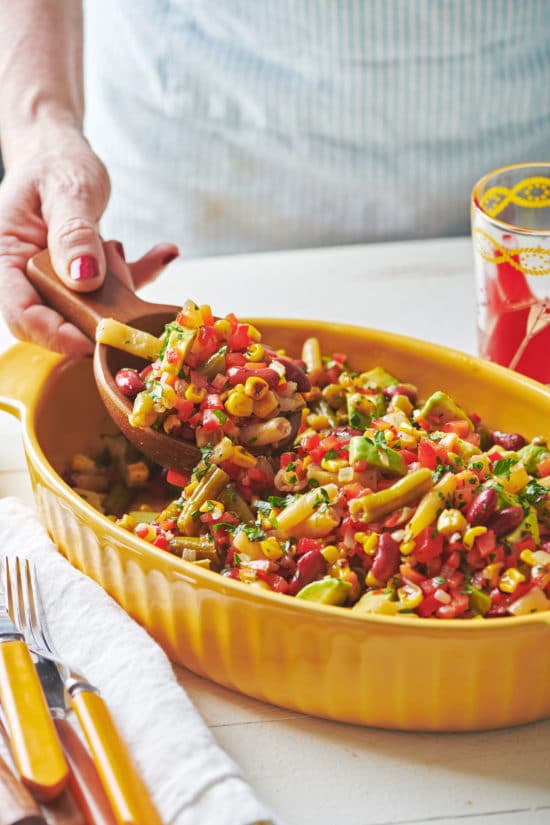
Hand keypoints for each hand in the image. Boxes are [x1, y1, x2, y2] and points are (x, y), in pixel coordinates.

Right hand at [0, 132, 177, 354]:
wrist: (60, 153)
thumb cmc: (55, 164)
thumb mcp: (66, 190)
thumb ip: (74, 233)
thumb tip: (84, 279)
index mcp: (5, 258)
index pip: (20, 314)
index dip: (55, 335)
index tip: (93, 340)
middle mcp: (27, 277)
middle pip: (58, 320)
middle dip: (98, 307)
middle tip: (120, 269)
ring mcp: (58, 282)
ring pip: (92, 310)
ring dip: (122, 289)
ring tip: (123, 250)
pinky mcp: (85, 281)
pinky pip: (115, 292)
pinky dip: (141, 275)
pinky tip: (163, 252)